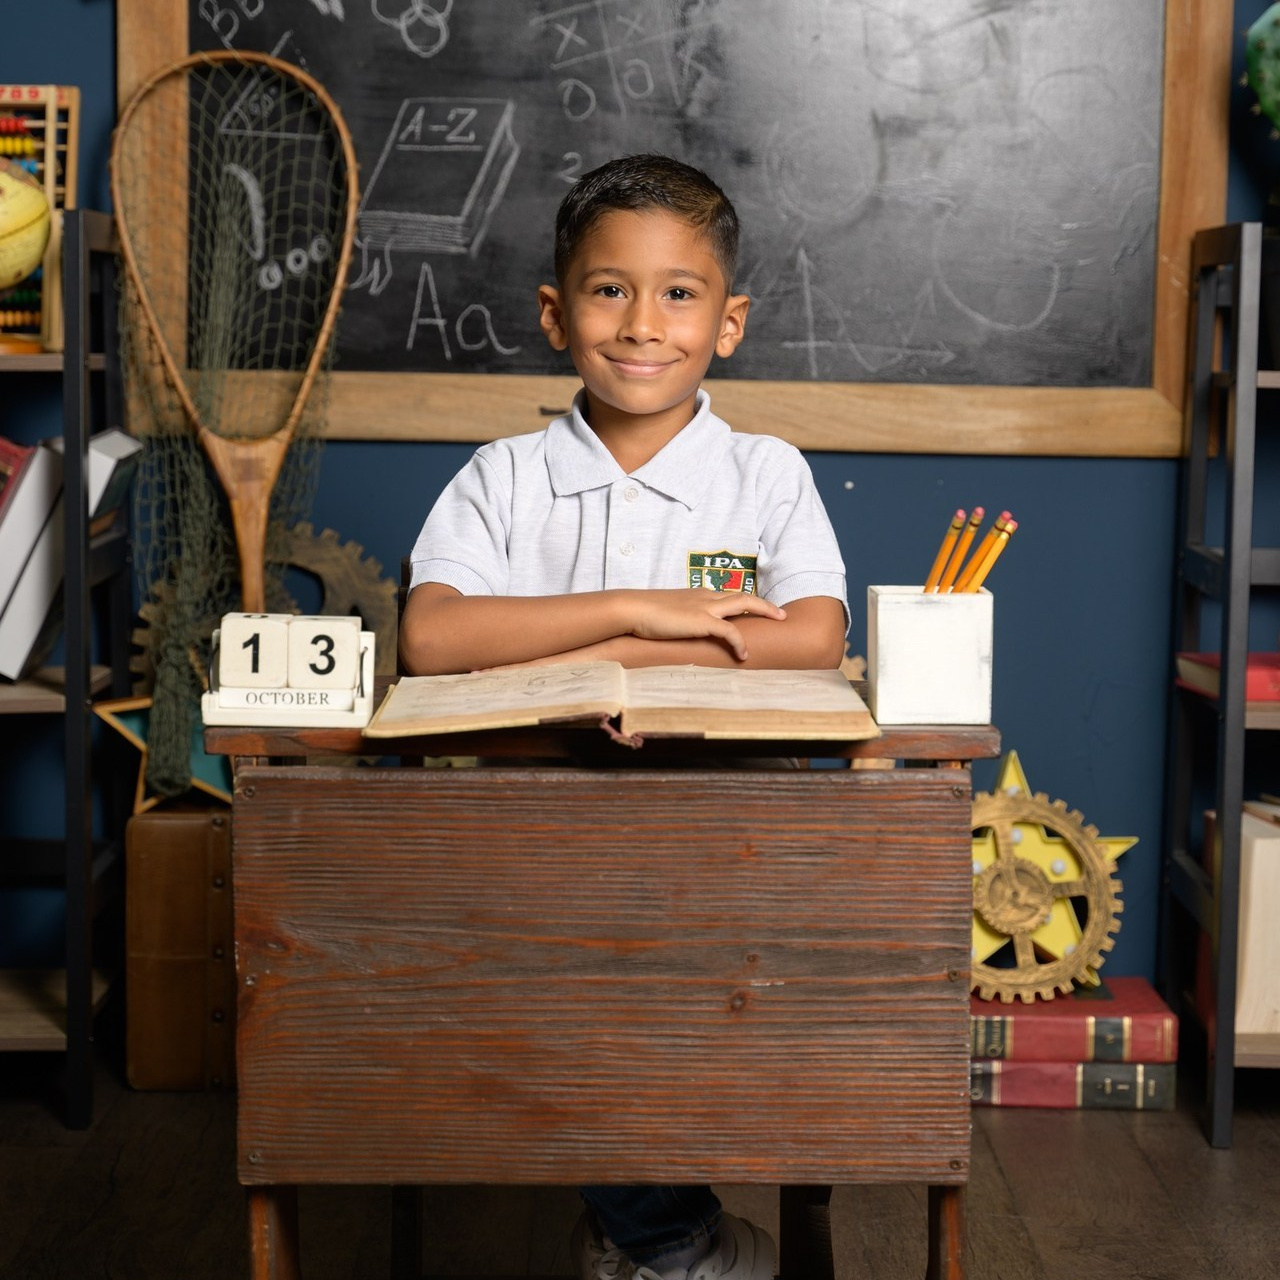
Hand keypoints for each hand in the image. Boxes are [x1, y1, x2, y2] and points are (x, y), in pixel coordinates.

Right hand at [624, 589, 785, 660]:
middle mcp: (705, 596)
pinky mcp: (703, 621)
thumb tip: (678, 631)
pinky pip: (730, 631)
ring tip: (778, 622)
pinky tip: (743, 654)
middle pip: (742, 596)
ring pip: (744, 603)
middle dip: (763, 604)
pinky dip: (740, 642)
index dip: (744, 603)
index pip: (727, 596)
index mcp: (697, 594)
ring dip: (764, 611)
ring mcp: (705, 607)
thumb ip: (678, 620)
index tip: (756, 610)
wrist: (633, 609)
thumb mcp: (666, 615)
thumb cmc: (644, 614)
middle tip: (780, 614)